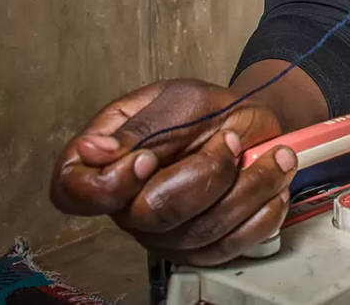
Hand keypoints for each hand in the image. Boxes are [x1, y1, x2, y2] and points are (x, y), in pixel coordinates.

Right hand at [49, 79, 297, 265]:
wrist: (244, 121)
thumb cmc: (201, 109)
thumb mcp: (172, 101)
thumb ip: (138, 128)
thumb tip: (93, 151)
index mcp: (103, 165)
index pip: (73, 193)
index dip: (107, 185)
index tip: (146, 159)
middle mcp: (127, 208)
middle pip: (153, 216)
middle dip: (205, 174)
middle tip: (231, 141)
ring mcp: (164, 234)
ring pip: (201, 231)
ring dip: (249, 189)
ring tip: (276, 157)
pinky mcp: (200, 249)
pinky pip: (231, 245)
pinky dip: (262, 214)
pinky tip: (274, 185)